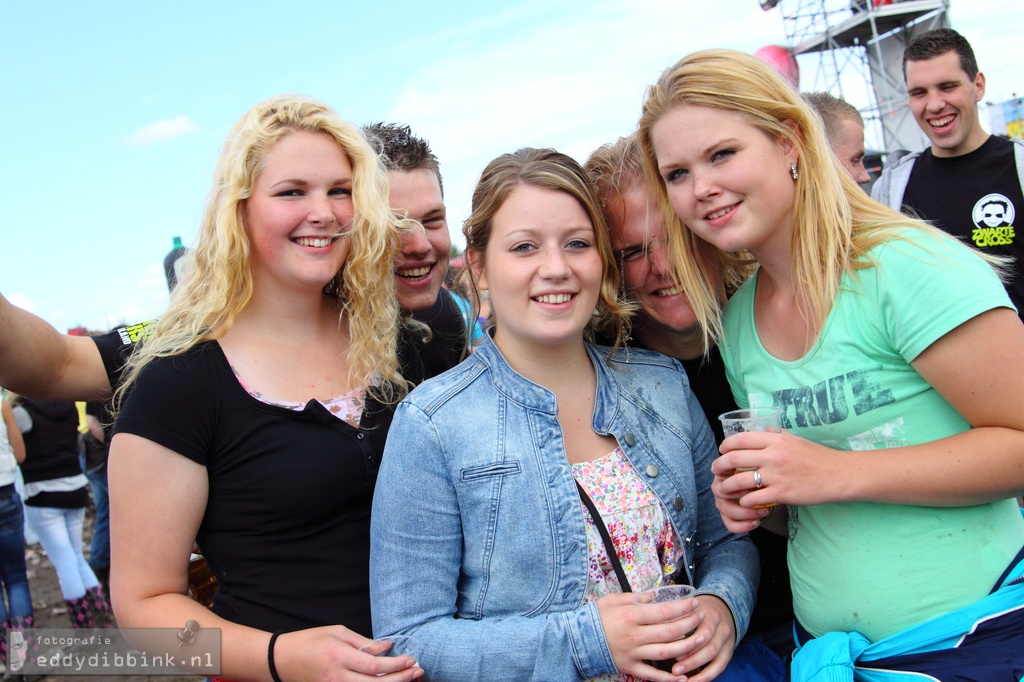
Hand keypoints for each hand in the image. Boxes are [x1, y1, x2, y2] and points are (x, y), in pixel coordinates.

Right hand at [274, 626, 423, 681]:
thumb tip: (388, 647)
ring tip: (409, 679)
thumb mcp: (338, 632)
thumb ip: (364, 643)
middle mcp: (337, 677)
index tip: (411, 660)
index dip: (396, 665)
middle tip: (418, 671)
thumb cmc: (309, 642)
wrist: (281, 660)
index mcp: (339, 657)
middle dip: (400, 679)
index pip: (374, 666)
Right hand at [596, 592, 704, 681]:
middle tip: (701, 617)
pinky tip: (684, 677)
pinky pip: (653, 675)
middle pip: (670, 631)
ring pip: (666, 653)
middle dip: (689, 624)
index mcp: (631, 616)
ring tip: (700, 640)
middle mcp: (635, 636)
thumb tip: (654, 594)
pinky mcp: (630, 667)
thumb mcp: (613, 600)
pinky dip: (669, 679)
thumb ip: (635, 597)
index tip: (694, 603)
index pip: (664, 611)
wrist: (577, 640)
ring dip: (686, 647)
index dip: (682, 608)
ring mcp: (634, 653)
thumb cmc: (595, 617)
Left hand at [668, 595, 736, 681]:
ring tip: (683, 678)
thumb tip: (659, 629)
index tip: (672, 652)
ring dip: (699, 671)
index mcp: (712, 616)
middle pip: (710, 648)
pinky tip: (694, 681)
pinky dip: (707, 676)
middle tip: (674, 670)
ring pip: (716, 659)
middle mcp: (722, 629)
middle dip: (692, 661)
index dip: (689, 645)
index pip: (703, 632)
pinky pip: (720, 667)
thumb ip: (677, 618)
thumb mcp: (689, 609)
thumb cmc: (698, 610)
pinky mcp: (728, 653)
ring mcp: (727, 642)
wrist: (721, 608)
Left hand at [713, 429, 850, 512]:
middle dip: (719, 465)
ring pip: (740, 481)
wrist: (839, 475)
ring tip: (724, 489)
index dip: (725, 445)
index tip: (722, 451)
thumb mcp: (796, 439)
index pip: (740, 439)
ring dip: (727, 486)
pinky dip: (744, 501)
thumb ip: (777, 435)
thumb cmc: (818, 457)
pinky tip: (744, 501)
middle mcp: (774, 455)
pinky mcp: (782, 493)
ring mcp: (777, 475)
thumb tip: (763, 429)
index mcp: (776, 440)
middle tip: (716, 470)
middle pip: (734, 459)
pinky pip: (753, 498)